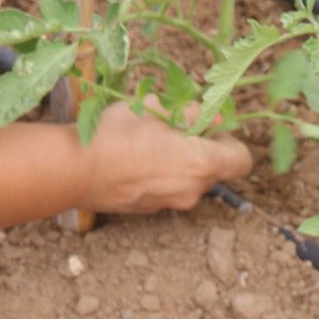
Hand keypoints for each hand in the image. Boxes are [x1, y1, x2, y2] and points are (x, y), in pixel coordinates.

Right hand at [80, 100, 252, 213]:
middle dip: (200, 149)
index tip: (208, 127)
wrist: (76, 170)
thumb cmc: (117, 133)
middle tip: (173, 128)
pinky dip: (159, 175)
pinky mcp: (150, 210)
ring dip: (178, 162)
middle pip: (214, 170)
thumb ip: (190, 112)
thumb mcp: (155, 108)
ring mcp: (170, 204)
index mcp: (201, 163)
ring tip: (147, 141)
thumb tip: (214, 118)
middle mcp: (192, 190)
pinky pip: (166, 190)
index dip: (230, 141)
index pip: (242, 160)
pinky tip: (132, 159)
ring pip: (188, 180)